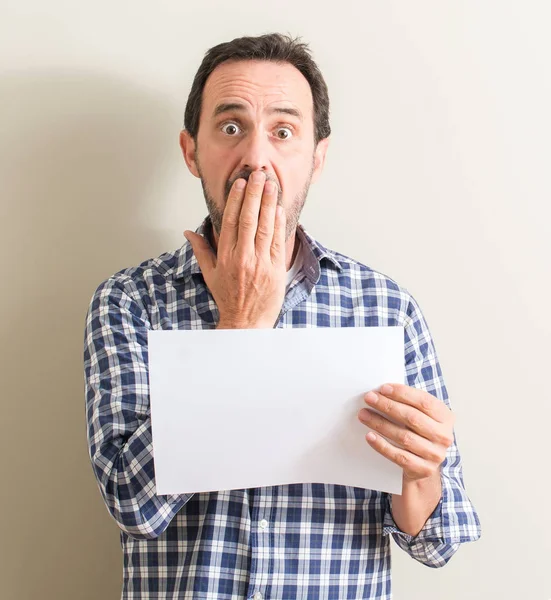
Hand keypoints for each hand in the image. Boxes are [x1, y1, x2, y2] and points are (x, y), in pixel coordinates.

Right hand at [184, 171, 286, 328]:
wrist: (246, 323)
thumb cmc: (228, 299)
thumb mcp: (210, 275)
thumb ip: (201, 250)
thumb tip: (188, 232)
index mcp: (225, 257)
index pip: (230, 222)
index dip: (235, 200)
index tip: (239, 184)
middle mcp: (242, 258)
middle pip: (248, 219)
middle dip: (253, 195)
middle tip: (258, 175)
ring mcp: (260, 264)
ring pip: (264, 227)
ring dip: (268, 204)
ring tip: (271, 185)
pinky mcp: (275, 270)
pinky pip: (276, 241)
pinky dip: (278, 224)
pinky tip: (278, 209)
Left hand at [358, 383, 454, 482]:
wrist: (425, 467)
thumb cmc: (420, 433)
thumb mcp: (422, 416)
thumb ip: (409, 404)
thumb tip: (382, 392)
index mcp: (445, 417)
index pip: (424, 401)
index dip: (402, 393)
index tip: (383, 388)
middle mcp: (443, 436)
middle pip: (412, 418)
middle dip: (387, 406)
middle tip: (369, 398)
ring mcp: (434, 454)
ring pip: (403, 437)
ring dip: (380, 424)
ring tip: (364, 415)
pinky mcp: (423, 469)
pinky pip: (399, 456)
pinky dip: (382, 445)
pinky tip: (370, 436)